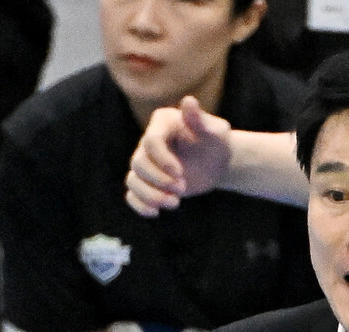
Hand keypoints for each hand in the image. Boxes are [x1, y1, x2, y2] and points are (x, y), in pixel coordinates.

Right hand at [126, 95, 231, 216]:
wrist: (216, 162)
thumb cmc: (216, 142)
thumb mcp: (215, 131)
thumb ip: (201, 120)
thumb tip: (189, 102)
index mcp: (162, 123)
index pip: (151, 141)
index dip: (162, 160)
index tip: (180, 173)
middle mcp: (149, 142)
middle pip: (138, 162)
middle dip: (159, 180)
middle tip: (183, 188)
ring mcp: (146, 163)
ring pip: (133, 179)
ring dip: (150, 195)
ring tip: (175, 203)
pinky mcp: (147, 181)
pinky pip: (132, 193)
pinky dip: (139, 204)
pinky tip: (155, 213)